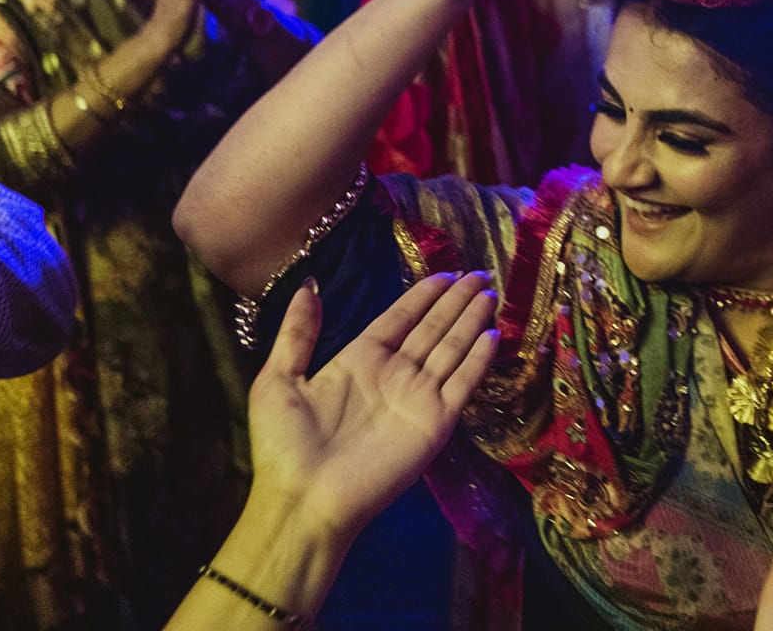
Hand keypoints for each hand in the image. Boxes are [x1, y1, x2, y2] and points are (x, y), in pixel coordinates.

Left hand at [247, 271, 497, 540]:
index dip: (423, 295)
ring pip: (451, 348)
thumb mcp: (279, 380)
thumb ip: (297, 333)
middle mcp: (394, 374)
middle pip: (432, 328)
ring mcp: (417, 397)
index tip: (445, 272)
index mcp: (359, 360)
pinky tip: (492, 335)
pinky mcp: (434, 422)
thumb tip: (308, 285)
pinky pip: (461, 383)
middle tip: (480, 274)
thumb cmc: (286, 446)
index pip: (399, 318)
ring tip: (490, 293)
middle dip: (456, 301)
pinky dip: (478, 359)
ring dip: (471, 320)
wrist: (305, 501)